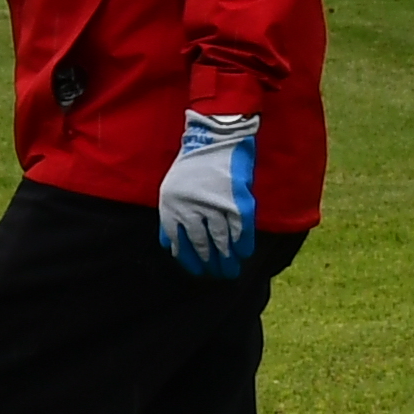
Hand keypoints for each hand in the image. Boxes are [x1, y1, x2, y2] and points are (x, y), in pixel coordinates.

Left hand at [158, 110, 258, 278]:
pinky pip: (241, 228)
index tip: (199, 271)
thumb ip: (171, 217)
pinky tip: (245, 252)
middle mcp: (191, 209)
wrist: (214, 139)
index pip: (180, 242)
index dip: (190, 259)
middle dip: (211, 262)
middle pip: (202, 244)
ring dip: (228, 257)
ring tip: (232, 269)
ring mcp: (214, 206)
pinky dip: (243, 242)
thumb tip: (169, 245)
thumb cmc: (192, 165)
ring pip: (222, 239)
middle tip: (220, 274)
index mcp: (172, 207)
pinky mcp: (236, 201)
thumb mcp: (170, 190)